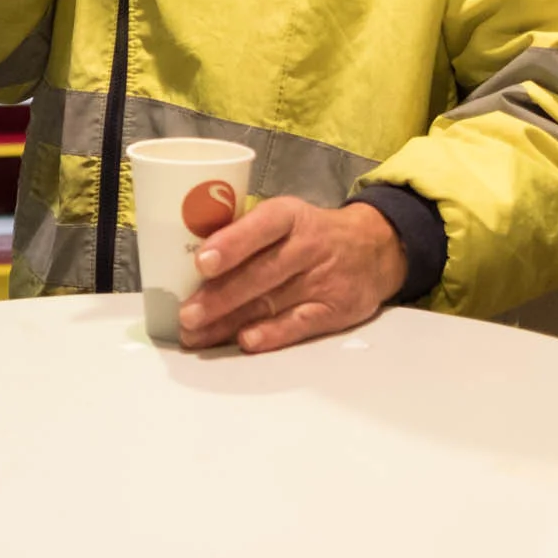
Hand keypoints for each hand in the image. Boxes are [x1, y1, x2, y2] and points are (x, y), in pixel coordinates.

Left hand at [176, 197, 405, 353]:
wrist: (374, 248)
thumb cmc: (309, 233)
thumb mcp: (285, 217)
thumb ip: (246, 233)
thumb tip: (183, 257)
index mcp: (289, 215)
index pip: (261, 226)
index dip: (231, 244)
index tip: (202, 263)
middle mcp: (308, 245)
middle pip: (260, 273)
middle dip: (219, 296)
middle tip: (186, 315)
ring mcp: (322, 279)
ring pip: (271, 302)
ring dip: (230, 321)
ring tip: (197, 335)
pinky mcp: (334, 309)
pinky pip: (299, 324)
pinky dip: (272, 334)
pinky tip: (246, 341)